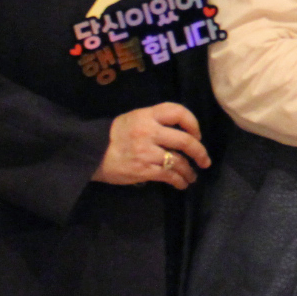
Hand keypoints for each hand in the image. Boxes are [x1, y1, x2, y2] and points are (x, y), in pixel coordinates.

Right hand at [92, 102, 210, 188]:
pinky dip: (179, 181)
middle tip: (204, 160)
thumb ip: (157, 121)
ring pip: (179, 161)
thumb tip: (183, 133)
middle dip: (200, 152)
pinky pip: (168, 176)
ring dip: (190, 171)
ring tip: (193, 176)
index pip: (178, 111)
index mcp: (147, 115)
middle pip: (185, 140)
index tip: (197, 135)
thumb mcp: (135, 118)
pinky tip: (182, 183)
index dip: (193, 123)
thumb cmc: (117, 135)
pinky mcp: (143, 170)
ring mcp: (146, 151)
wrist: (92, 153)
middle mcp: (149, 131)